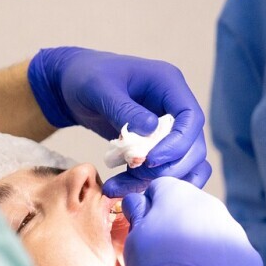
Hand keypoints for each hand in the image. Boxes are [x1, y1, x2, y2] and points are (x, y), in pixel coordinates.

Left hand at [27, 47, 209, 195]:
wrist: (72, 85)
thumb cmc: (85, 78)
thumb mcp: (99, 89)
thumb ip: (124, 109)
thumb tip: (150, 130)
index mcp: (168, 84)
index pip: (191, 118)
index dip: (178, 143)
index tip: (151, 159)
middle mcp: (173, 106)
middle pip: (193, 146)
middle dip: (170, 167)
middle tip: (137, 174)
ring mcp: (166, 128)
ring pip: (181, 163)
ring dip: (157, 180)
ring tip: (120, 186)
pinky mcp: (155, 145)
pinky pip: (162, 170)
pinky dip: (145, 183)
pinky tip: (120, 187)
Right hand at [121, 178, 262, 265]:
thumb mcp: (133, 238)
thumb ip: (138, 213)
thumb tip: (138, 201)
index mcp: (179, 195)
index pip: (162, 188)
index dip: (151, 207)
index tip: (147, 227)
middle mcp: (212, 206)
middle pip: (193, 208)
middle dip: (181, 224)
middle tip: (168, 254)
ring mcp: (235, 232)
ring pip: (216, 232)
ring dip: (204, 245)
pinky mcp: (250, 257)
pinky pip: (234, 257)